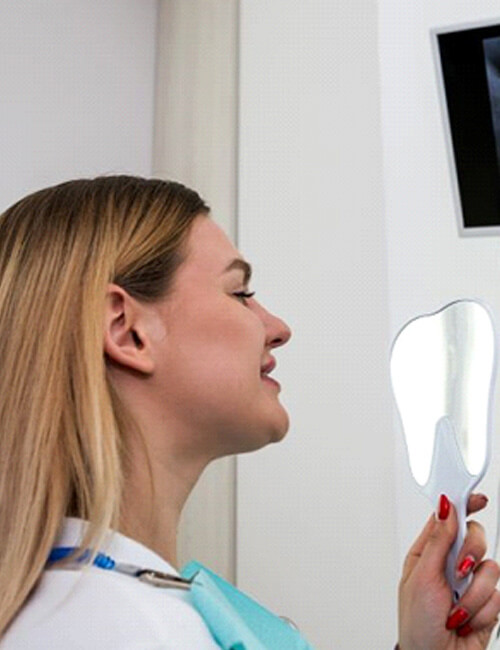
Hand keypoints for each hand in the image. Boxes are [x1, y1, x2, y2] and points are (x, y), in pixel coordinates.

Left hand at [398, 493, 499, 649]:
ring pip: (490, 569)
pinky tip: (466, 621)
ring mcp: (470, 584)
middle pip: (475, 538)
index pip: (449, 520)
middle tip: (458, 571)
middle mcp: (450, 564)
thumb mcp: (421, 577)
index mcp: (428, 553)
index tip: (477, 498)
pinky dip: (482, 611)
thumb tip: (445, 507)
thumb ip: (437, 541)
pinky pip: (498, 596)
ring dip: (472, 594)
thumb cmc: (416, 623)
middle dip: (470, 554)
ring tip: (455, 610)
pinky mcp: (486, 604)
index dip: (464, 505)